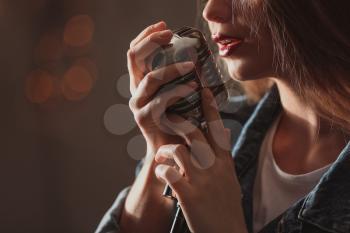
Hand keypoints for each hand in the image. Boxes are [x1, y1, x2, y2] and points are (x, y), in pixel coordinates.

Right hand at [127, 21, 197, 158]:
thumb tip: (194, 56)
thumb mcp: (176, 94)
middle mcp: (135, 89)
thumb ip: (178, 78)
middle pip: (134, 57)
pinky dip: (178, 91)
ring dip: (171, 68)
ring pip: (150, 77)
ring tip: (191, 64)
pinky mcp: (144, 118)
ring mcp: (137, 103)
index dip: (146, 35)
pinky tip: (193, 87)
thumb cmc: (178, 119)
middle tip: (170, 34)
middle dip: (151, 40)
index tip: (164, 26)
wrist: (170, 149)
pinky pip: (161, 100)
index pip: (135, 52)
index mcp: (140, 80)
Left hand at [154, 88, 247, 232]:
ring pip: (178, 150)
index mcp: (225, 162)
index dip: (210, 108)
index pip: (217, 129)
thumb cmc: (226, 206)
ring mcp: (202, 181)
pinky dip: (162, 170)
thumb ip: (224, 155)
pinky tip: (164, 174)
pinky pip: (168, 173)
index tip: (203, 90)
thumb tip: (223, 133)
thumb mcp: (230, 178)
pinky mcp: (188, 195)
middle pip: (195, 133)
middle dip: (178, 122)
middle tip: (168, 118)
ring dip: (166, 150)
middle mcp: (214, 167)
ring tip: (163, 155)